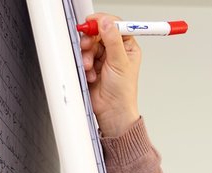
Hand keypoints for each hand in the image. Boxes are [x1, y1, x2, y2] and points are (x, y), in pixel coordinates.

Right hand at [80, 13, 140, 136]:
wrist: (112, 111)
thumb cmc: (122, 92)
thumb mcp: (119, 63)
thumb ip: (113, 40)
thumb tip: (107, 23)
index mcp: (127, 47)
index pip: (115, 26)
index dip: (104, 22)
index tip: (93, 22)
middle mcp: (115, 51)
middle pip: (98, 33)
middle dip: (90, 41)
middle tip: (87, 46)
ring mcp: (103, 58)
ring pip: (89, 45)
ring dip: (87, 55)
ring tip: (90, 67)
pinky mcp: (92, 66)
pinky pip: (83, 57)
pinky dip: (84, 65)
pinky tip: (91, 75)